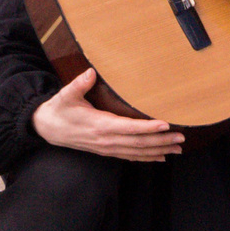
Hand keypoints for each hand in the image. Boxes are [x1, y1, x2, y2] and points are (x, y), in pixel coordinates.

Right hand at [31, 69, 182, 159]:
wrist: (48, 129)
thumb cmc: (59, 110)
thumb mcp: (66, 95)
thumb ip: (79, 84)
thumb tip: (90, 72)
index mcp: (100, 125)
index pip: (129, 128)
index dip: (148, 127)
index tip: (165, 124)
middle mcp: (106, 140)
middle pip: (138, 143)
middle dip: (161, 141)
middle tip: (181, 137)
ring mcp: (107, 148)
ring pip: (137, 152)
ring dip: (158, 150)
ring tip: (177, 148)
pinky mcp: (106, 151)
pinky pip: (130, 156)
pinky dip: (147, 158)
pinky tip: (160, 157)